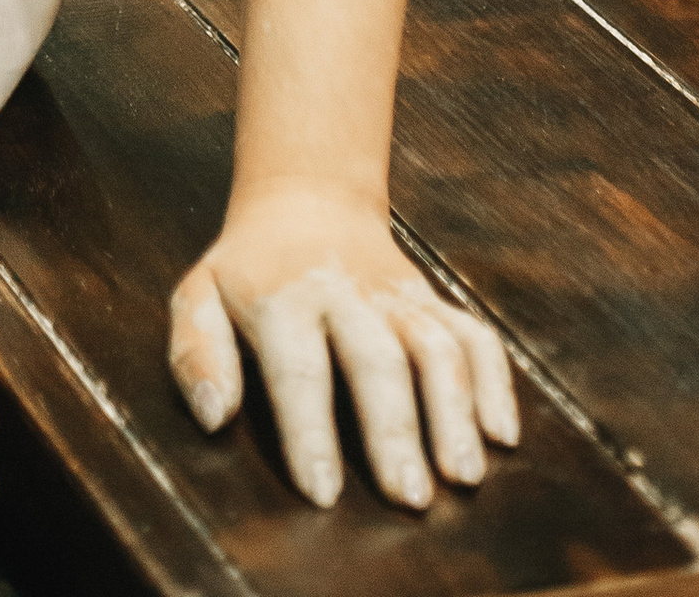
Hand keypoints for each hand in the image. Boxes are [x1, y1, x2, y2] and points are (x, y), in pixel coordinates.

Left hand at [167, 182, 519, 511]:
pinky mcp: (433, 299)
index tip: (322, 493)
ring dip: (453, 411)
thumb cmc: (246, 271)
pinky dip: (494, 382)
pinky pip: (474, 334)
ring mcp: (397, 294)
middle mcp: (346, 293)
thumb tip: (213, 417)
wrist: (306, 198)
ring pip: (436, 347)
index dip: (310, 431)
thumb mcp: (199, 295)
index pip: (298, 368)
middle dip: (394, 430)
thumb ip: (196, 353)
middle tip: (409, 499)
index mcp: (282, 297)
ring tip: (463, 477)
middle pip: (377, 360)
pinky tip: (501, 436)